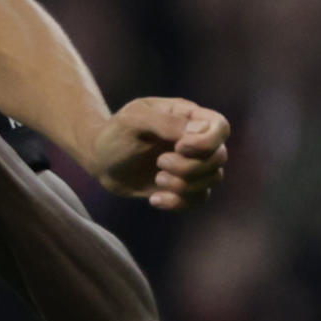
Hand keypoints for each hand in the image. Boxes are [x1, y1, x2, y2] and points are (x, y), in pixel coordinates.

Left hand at [87, 97, 228, 209]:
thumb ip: (166, 122)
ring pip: (213, 179)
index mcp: (188, 117)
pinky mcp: (182, 187)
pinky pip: (198, 199)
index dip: (208, 142)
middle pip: (219, 157)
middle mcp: (195, 141)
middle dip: (190, 166)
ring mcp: (191, 164)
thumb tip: (200, 131)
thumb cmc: (115, 133)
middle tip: (160, 163)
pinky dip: (178, 202)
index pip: (221, 127)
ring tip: (157, 178)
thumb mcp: (134, 120)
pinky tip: (154, 199)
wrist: (99, 158)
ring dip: (184, 185)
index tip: (180, 146)